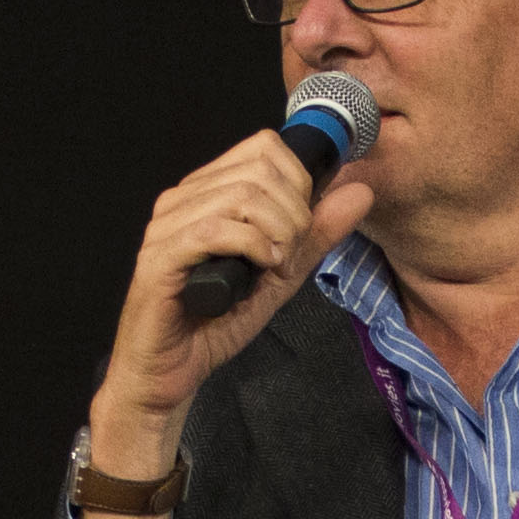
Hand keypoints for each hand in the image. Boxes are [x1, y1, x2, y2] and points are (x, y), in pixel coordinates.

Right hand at [91, 129, 380, 480]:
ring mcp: (167, 225)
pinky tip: (259, 269)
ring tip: (275, 266)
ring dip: (276, 232)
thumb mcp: (282, 272)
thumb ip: (317, 233)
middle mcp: (183, 198)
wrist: (171, 371)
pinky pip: (214, 230)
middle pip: (259, 168)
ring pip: (240, 195)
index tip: (302, 226)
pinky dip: (252, 247)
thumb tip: (359, 192)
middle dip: (294, 211)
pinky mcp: (160, 256)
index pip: (263, 147)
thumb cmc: (215, 321)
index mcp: (208, 191)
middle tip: (291, 253)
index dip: (298, 181)